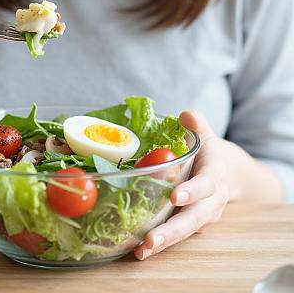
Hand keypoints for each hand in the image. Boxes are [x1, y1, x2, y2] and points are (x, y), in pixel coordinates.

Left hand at [134, 111, 236, 260]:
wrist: (228, 172)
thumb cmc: (209, 150)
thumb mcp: (206, 133)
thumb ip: (197, 123)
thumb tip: (185, 114)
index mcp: (215, 175)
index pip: (206, 185)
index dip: (192, 191)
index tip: (175, 197)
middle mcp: (211, 201)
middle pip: (194, 219)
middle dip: (172, 231)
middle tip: (150, 241)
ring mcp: (203, 216)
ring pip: (184, 232)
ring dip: (163, 243)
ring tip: (140, 252)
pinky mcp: (192, 224)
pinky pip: (178, 235)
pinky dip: (161, 243)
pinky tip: (138, 249)